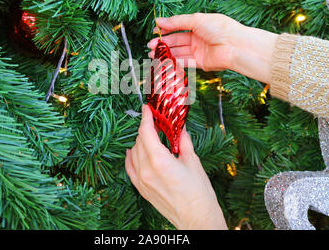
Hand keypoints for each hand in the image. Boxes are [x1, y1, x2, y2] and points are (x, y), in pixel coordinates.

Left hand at [125, 105, 226, 229]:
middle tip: (156, 122)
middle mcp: (146, 170)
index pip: (146, 132)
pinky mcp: (141, 189)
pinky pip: (129, 167)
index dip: (145, 118)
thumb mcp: (193, 162)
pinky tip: (134, 151)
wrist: (196, 219)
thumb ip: (183, 141)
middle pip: (139, 141)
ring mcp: (141, 180)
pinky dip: (131, 156)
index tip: (146, 109)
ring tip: (151, 137)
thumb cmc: (198, 193)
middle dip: (146, 129)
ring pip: (133, 152)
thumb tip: (180, 127)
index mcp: (159, 161)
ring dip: (140, 142)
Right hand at [148, 13, 277, 83]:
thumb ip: (176, 22)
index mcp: (198, 25)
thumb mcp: (196, 19)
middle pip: (176, 40)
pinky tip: (163, 61)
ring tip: (152, 54)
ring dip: (165, 53)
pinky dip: (173, 62)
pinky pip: (184, 62)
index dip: (166, 29)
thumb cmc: (220, 28)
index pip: (178, 27)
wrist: (235, 46)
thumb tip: (158, 21)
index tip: (154, 32)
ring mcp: (199, 51)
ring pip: (178, 52)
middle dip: (163, 43)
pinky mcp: (200, 63)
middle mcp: (198, 38)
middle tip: (150, 46)